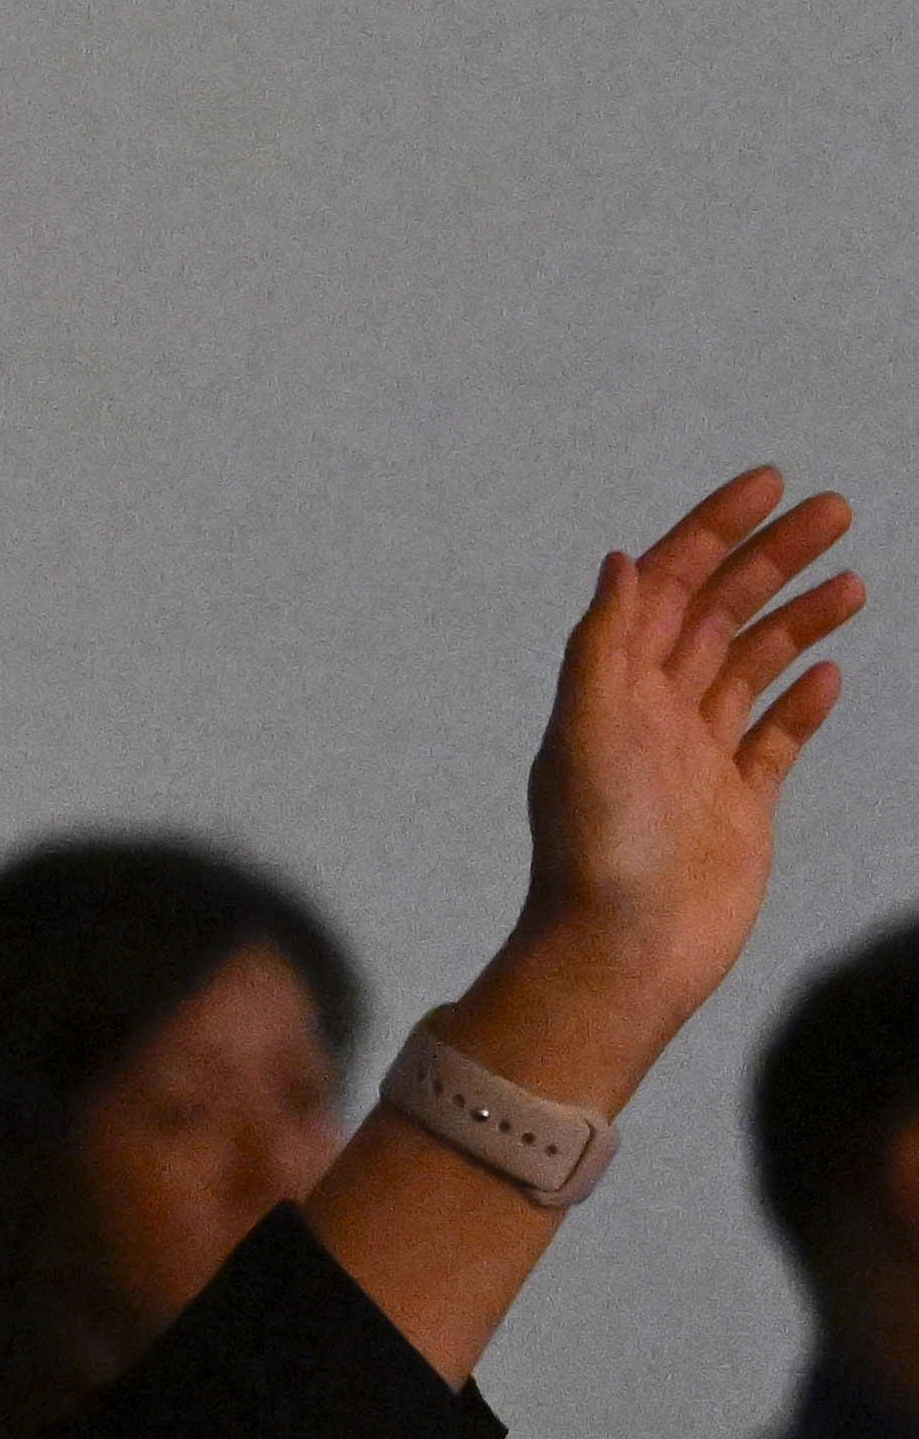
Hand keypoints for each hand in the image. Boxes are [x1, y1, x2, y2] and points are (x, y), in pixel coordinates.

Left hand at [491, 465, 858, 1091]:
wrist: (620, 955)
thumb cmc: (595, 852)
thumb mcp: (586, 735)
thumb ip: (601, 648)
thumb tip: (619, 559)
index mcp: (613, 690)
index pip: (668, 587)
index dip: (714, 530)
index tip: (771, 484)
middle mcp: (652, 717)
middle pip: (718, 613)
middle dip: (773, 557)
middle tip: (838, 509)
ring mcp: (696, 760)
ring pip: (752, 666)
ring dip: (798, 618)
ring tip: (853, 580)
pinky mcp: (736, 807)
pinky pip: (775, 739)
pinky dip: (802, 701)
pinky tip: (832, 673)